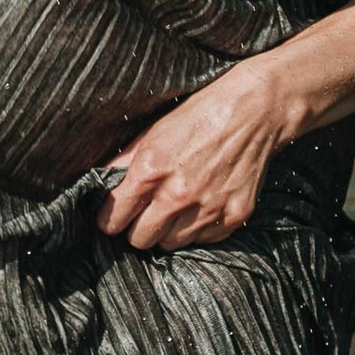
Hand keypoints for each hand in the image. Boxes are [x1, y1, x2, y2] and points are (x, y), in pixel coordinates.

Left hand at [98, 69, 292, 250]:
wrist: (254, 111)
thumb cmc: (200, 115)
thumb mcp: (154, 132)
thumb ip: (124, 161)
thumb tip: (100, 181)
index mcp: (151, 171)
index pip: (113, 219)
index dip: (109, 220)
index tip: (113, 218)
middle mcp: (177, 195)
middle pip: (140, 239)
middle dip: (138, 228)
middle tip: (145, 213)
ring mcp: (208, 208)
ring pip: (171, 243)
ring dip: (169, 230)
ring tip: (177, 207)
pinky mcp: (234, 215)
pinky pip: (204, 240)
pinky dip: (199, 228)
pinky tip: (202, 205)